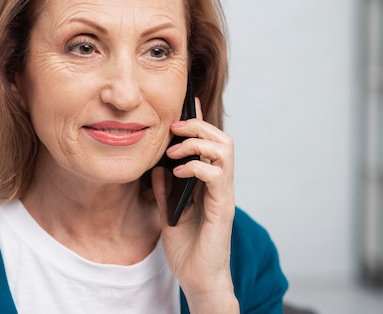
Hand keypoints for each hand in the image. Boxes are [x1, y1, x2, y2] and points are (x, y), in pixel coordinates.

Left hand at [152, 98, 238, 312]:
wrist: (197, 278)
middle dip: (199, 126)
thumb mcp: (169, 212)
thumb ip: (165, 189)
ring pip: (225, 151)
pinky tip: (178, 172)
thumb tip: (157, 165)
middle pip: (222, 139)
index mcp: (209, 183)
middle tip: (175, 128)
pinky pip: (217, 175)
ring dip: (199, 142)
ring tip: (176, 149)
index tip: (187, 103)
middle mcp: (220, 184)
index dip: (200, 121)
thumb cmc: (187, 248)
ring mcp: (223, 195)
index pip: (210, 144)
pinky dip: (197, 166)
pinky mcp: (222, 207)